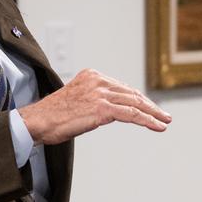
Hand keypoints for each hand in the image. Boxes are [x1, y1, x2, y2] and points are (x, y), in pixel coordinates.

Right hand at [18, 68, 170, 145]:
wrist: (37, 121)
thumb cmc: (52, 115)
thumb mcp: (76, 99)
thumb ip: (94, 99)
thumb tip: (112, 109)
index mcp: (92, 75)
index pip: (122, 87)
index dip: (138, 99)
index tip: (149, 107)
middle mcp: (98, 81)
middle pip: (131, 93)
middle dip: (149, 105)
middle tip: (163, 115)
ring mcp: (100, 93)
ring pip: (135, 103)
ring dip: (153, 113)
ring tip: (164, 121)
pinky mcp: (102, 108)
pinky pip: (131, 114)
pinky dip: (147, 120)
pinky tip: (156, 126)